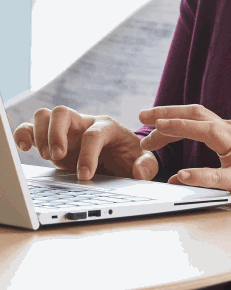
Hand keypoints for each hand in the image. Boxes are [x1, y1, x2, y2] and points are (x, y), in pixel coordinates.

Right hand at [13, 106, 159, 182]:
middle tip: (58, 158)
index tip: (85, 176)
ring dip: (40, 135)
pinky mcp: (53, 139)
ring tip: (47, 157)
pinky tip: (25, 148)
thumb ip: (147, 166)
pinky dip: (24, 134)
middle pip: (62, 112)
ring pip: (45, 116)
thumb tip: (139, 173)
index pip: (93, 134)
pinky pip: (32, 128)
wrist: (120, 155)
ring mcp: (66, 130)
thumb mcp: (144, 160)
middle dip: (56, 135)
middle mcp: (84, 123)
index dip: (88, 154)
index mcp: (107, 126)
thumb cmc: (130, 156)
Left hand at [138, 104, 230, 222]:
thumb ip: (219, 153)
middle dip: (167, 114)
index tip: (148, 118)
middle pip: (198, 115)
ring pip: (208, 133)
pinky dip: (198, 174)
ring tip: (156, 131)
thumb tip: (183, 168)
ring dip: (179, 128)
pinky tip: (180, 175)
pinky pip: (219, 175)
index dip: (171, 114)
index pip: (197, 115)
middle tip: (141, 118)